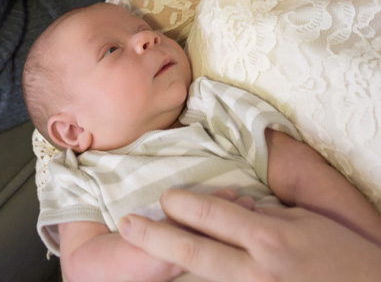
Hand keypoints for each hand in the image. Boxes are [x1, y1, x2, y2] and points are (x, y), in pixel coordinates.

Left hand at [118, 189, 380, 281]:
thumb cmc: (342, 254)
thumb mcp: (304, 222)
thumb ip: (265, 215)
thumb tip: (233, 206)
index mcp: (271, 238)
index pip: (215, 216)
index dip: (184, 205)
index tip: (163, 197)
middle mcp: (258, 270)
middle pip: (197, 251)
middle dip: (157, 236)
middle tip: (127, 223)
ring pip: (205, 277)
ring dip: (172, 261)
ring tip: (140, 247)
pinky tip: (180, 277)